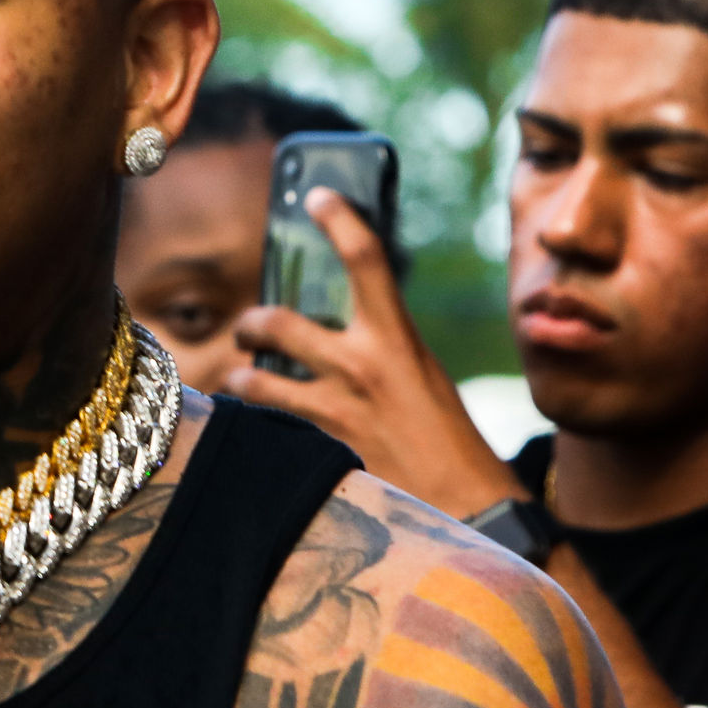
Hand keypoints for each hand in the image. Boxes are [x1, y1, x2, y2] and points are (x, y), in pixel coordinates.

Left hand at [226, 193, 516, 519]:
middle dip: (251, 323)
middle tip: (249, 330)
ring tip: (243, 382)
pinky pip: (262, 430)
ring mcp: (332, 412)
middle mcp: (359, 368)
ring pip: (253, 380)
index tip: (316, 196)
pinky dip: (253, 428)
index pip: (366, 258)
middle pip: (276, 321)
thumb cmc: (448, 442)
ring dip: (242, 378)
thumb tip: (343, 329)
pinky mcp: (315, 452)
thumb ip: (382, 348)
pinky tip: (254, 435)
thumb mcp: (422, 376)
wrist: (466, 511)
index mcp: (397, 340)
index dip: (338, 218)